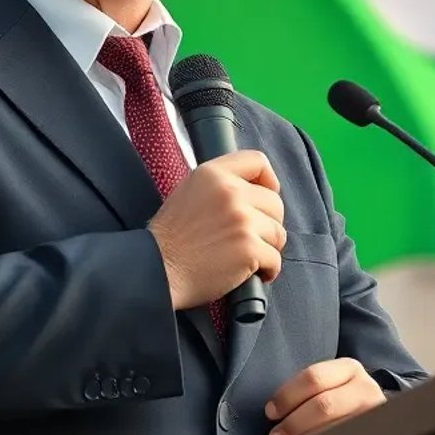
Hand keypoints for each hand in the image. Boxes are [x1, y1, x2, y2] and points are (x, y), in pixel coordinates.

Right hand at [147, 150, 284, 309]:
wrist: (156, 271)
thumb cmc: (171, 238)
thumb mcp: (189, 192)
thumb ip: (220, 184)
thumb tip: (254, 189)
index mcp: (214, 174)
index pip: (258, 161)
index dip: (268, 181)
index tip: (265, 197)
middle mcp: (230, 191)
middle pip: (275, 202)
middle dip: (268, 223)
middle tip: (250, 238)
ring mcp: (242, 220)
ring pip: (278, 232)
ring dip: (268, 247)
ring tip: (247, 257)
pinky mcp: (249, 248)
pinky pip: (275, 259)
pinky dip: (268, 270)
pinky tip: (252, 273)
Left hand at [264, 359, 386, 434]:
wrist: (373, 413)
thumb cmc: (340, 399)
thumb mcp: (329, 384)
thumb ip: (307, 391)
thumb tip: (273, 411)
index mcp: (349, 369)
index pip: (313, 378)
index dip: (288, 396)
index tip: (271, 412)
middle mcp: (366, 389)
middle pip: (324, 405)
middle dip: (294, 423)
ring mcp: (374, 414)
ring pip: (334, 430)